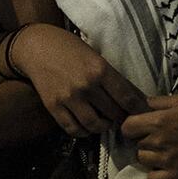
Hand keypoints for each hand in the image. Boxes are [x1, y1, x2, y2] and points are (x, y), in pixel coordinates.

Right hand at [9, 23, 149, 136]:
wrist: (36, 46)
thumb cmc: (69, 48)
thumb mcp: (95, 56)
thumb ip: (113, 77)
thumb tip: (136, 98)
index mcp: (100, 69)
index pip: (127, 98)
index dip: (138, 109)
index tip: (141, 113)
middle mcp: (86, 86)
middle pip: (114, 113)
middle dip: (121, 117)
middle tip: (122, 116)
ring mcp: (69, 98)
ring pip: (95, 126)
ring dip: (103, 126)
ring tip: (105, 121)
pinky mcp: (53, 107)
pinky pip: (73, 129)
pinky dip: (83, 132)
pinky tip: (87, 125)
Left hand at [119, 95, 177, 178]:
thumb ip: (157, 102)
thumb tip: (141, 106)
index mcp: (159, 121)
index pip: (127, 127)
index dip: (131, 126)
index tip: (140, 127)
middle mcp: (159, 141)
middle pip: (136, 144)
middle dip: (143, 140)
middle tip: (159, 137)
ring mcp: (167, 161)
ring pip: (142, 160)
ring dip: (149, 155)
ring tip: (163, 151)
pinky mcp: (177, 176)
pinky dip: (155, 173)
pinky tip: (164, 166)